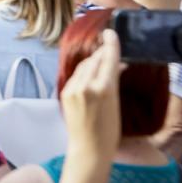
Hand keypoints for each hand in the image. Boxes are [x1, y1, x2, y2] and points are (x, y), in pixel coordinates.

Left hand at [60, 29, 122, 162]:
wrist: (88, 149)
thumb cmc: (109, 132)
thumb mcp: (116, 105)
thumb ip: (114, 83)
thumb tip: (117, 66)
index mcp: (104, 89)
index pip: (108, 59)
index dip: (111, 44)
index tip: (111, 33)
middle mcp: (86, 86)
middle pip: (95, 60)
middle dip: (103, 52)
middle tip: (111, 48)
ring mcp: (73, 89)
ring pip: (85, 66)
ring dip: (94, 60)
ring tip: (103, 59)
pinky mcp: (65, 93)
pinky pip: (77, 75)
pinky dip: (85, 71)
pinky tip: (92, 73)